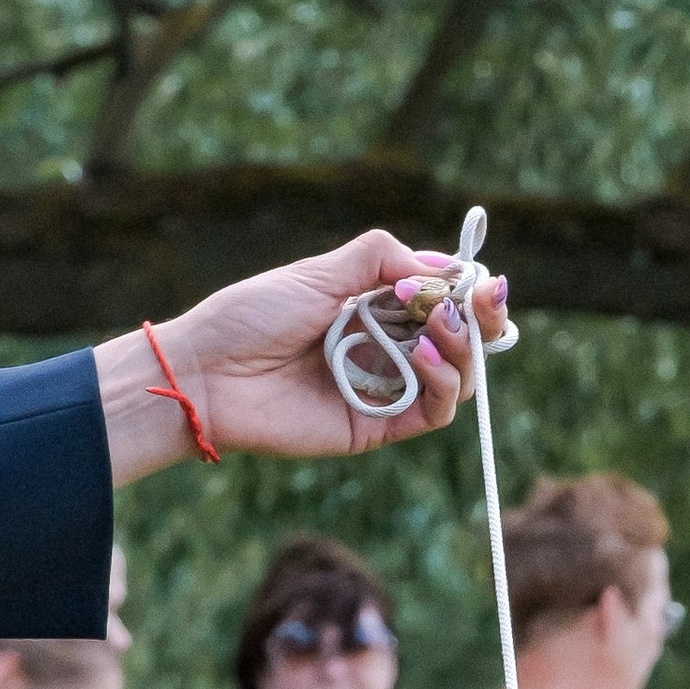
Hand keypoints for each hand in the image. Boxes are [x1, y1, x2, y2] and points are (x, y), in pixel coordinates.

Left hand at [96, 235, 508, 478]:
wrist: (208, 373)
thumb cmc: (251, 316)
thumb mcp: (319, 273)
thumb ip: (379, 259)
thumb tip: (440, 267)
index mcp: (373, 307)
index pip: (440, 300)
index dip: (467, 291)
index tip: (480, 279)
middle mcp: (384, 349)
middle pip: (457, 340)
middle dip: (478, 319)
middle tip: (481, 302)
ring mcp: (383, 390)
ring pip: (454, 378)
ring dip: (461, 349)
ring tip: (441, 326)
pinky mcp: (375, 429)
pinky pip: (430, 414)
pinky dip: (442, 386)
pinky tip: (426, 359)